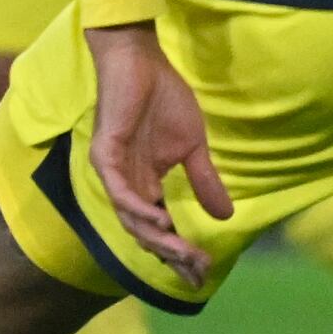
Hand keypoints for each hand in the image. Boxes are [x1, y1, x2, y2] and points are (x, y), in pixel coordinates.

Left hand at [85, 21, 228, 289]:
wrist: (141, 61)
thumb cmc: (163, 98)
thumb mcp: (194, 147)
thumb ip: (204, 181)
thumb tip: (226, 216)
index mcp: (145, 185)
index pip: (161, 229)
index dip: (181, 252)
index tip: (205, 272)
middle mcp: (126, 186)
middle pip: (146, 233)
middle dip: (173, 254)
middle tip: (199, 271)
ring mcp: (113, 173)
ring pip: (131, 219)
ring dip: (157, 239)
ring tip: (183, 253)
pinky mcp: (105, 155)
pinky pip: (120, 191)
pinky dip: (139, 208)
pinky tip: (161, 219)